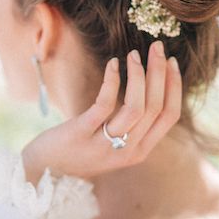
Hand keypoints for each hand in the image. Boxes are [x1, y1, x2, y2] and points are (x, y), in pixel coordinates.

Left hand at [22, 40, 181, 184]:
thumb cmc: (79, 151)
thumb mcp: (113, 144)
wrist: (44, 170)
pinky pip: (104, 105)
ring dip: (139, 76)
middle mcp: (126, 151)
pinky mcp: (81, 134)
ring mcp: (104, 145)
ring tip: (134, 55)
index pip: (169, 116)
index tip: (172, 62)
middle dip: (160, 73)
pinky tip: (113, 64)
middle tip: (157, 48)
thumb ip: (132, 127)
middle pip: (155, 108)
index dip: (174, 86)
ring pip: (136, 108)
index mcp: (139, 152)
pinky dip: (112, 81)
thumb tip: (150, 88)